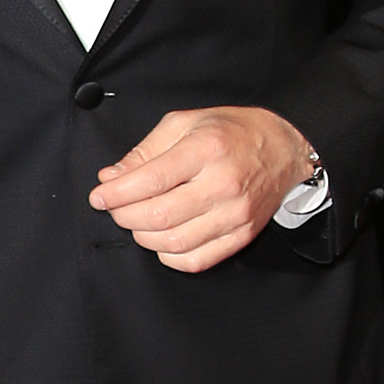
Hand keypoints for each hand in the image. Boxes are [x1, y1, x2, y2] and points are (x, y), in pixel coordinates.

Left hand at [91, 107, 313, 270]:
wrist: (284, 150)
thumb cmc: (232, 133)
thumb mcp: (185, 124)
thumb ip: (144, 151)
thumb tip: (111, 177)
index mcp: (206, 150)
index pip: (151, 180)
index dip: (116, 193)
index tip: (99, 196)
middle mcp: (223, 184)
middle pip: (158, 215)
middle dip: (124, 216)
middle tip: (115, 208)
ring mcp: (235, 215)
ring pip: (173, 242)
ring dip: (143, 236)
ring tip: (138, 221)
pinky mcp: (241, 236)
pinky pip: (195, 260)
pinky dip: (169, 255)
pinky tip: (162, 238)